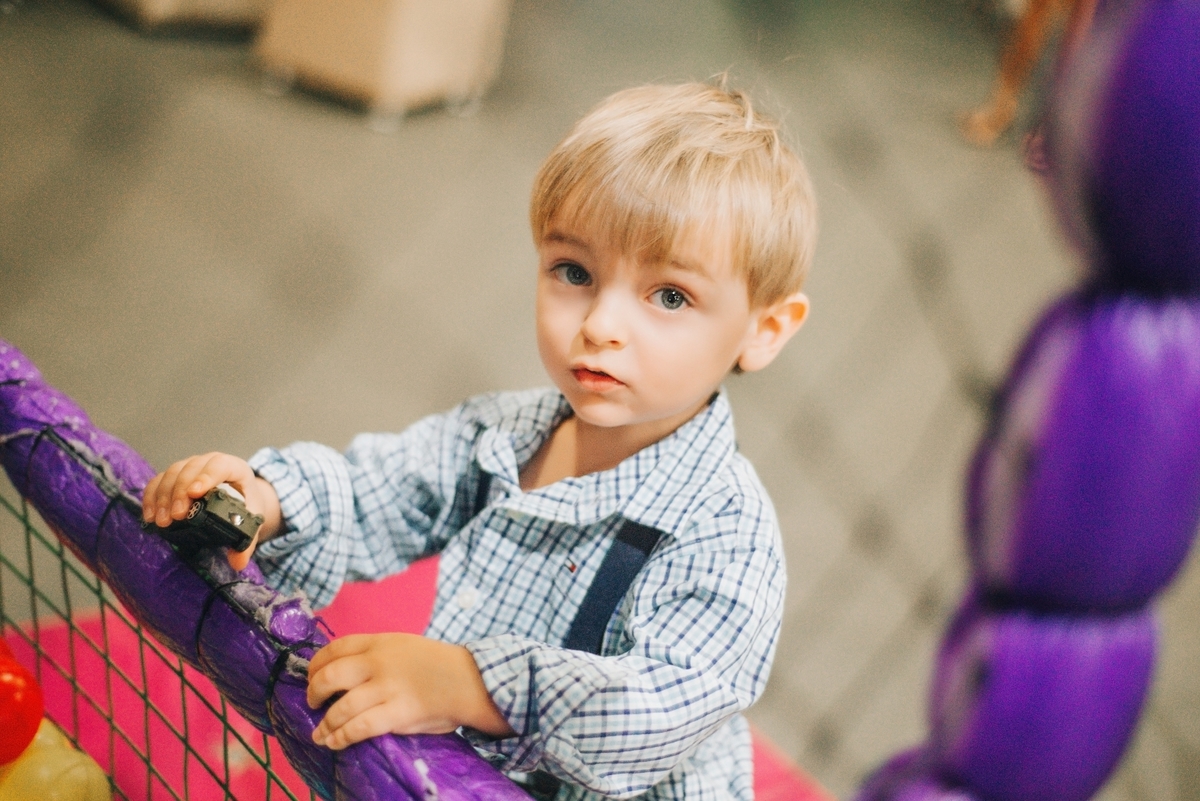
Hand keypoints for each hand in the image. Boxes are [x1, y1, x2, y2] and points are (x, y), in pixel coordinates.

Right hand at [141, 452, 281, 569]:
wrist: (240, 496)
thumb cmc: (245, 504)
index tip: (195, 493)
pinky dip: (151, 496)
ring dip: (163, 497)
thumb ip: (246, 540)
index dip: (206, 476)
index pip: (220, 465)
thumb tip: (238, 562)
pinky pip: (158, 480)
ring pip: (172, 473)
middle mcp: (210, 462)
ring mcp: (190, 466)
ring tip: (162, 521)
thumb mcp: (251, 519)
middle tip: (176, 517)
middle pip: (191, 469)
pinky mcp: (174, 476)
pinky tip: (150, 516)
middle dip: (180, 492)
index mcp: (235, 468)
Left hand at [307, 633, 513, 749]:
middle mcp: (379, 662)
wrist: (472, 680)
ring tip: (319, 733)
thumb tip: (344, 673)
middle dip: (313, 693)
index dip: (316, 664)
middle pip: (329, 676)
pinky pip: (359, 728)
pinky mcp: (398, 713)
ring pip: (341, 707)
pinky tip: (333, 742)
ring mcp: (388, 688)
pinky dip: (341, 737)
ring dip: (324, 723)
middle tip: (312, 703)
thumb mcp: (404, 646)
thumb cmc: (439, 665)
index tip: (310, 676)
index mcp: (380, 642)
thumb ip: (376, 654)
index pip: (335, 648)